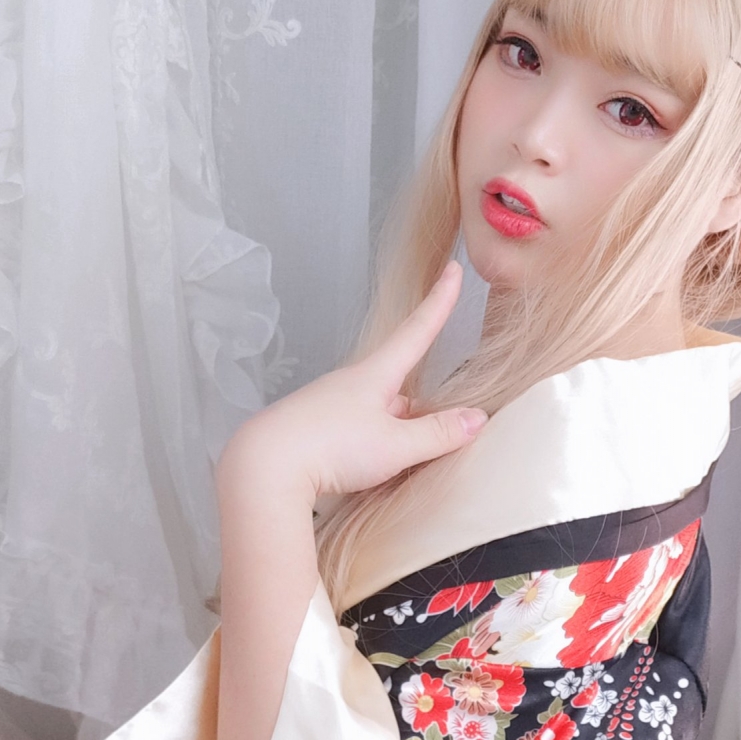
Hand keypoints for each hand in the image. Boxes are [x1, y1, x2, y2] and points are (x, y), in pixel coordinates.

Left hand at [220, 263, 485, 505]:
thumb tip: (477, 418)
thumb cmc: (330, 448)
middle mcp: (349, 384)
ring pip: (375, 412)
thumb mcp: (395, 445)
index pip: (417, 331)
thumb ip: (438, 433)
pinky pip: (353, 432)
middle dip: (417, 406)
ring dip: (392, 431)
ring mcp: (327, 407)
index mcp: (374, 375)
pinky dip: (368, 447)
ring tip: (397, 461)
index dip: (439, 301)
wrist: (263, 469)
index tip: (452, 270)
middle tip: (437, 427)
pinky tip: (364, 469)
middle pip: (397, 384)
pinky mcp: (311, 432)